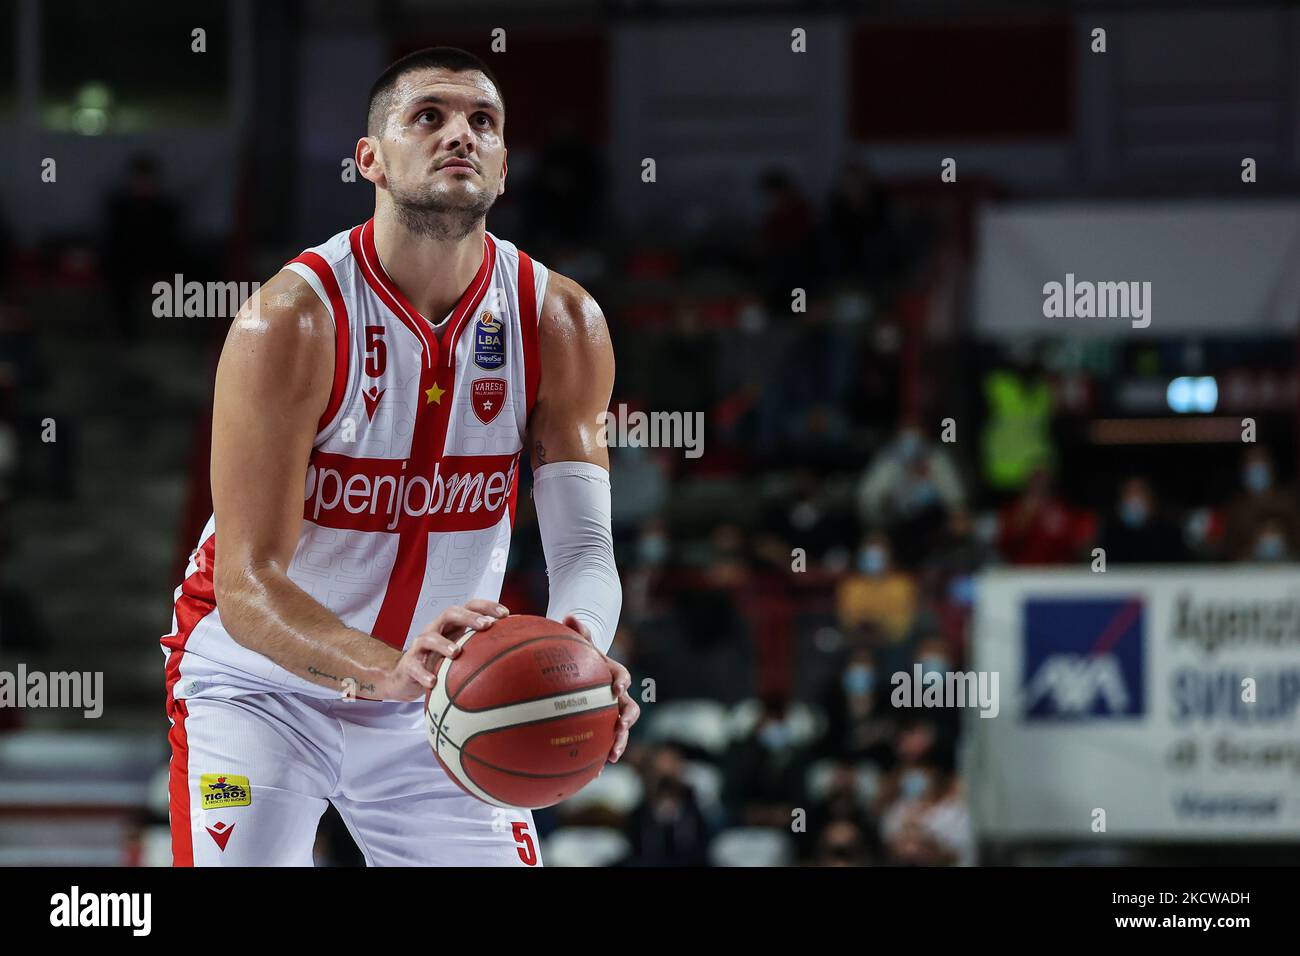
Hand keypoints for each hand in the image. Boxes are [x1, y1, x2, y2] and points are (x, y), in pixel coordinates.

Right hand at [377, 599, 508, 700]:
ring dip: (444, 644)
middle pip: (451, 613)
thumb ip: (482, 649)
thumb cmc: (440, 662)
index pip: (470, 607)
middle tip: (486, 626)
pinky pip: (414, 667)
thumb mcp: (462, 654)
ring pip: (430, 637)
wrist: (406, 677)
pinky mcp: (409, 664)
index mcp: (452, 625)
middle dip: (469, 617)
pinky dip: (424, 673)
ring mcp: (421, 645)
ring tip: (457, 653)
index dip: (487, 606)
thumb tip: (517, 653)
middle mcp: (436, 630)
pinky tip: (433, 682)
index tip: (506, 614)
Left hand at [562, 615, 639, 762]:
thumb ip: (576, 631)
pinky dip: (599, 758)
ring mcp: (611, 713)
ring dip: (618, 743)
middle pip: (629, 708)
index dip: (622, 682)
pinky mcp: (602, 727)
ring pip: (620, 730)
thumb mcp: (578, 643)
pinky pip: (603, 743)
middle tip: (620, 729)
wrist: (585, 670)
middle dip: (626, 721)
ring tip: (612, 757)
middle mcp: (616, 696)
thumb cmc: (580, 655)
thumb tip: (569, 616)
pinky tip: (592, 775)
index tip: (617, 688)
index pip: (622, 676)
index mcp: (612, 674)